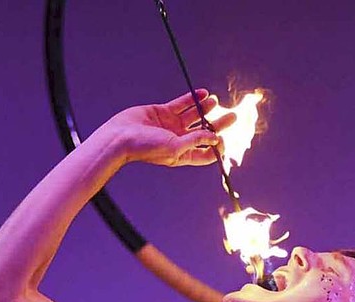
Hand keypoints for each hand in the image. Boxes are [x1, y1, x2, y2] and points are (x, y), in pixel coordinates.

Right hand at [104, 90, 235, 166]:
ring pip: (195, 116)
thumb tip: (216, 138)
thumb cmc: (146, 147)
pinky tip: (203, 94)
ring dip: (206, 109)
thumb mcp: (175, 148)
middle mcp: (180, 140)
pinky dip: (193, 99)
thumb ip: (196, 141)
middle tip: (233, 116)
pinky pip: (182, 104)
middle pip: (205, 131)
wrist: (121, 136)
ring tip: (216, 101)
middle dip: (219, 124)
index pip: (206, 152)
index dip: (217, 147)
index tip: (225, 139)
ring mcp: (172, 125)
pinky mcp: (164, 112)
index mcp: (184, 154)